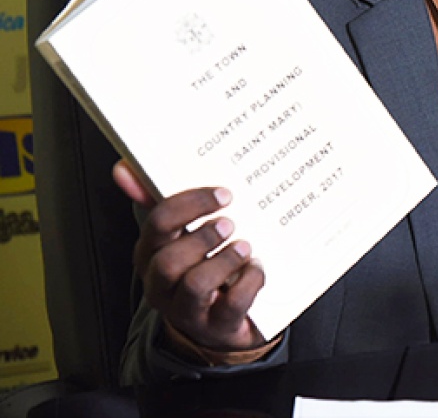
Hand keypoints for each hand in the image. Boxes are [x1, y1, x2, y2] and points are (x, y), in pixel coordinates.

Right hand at [113, 159, 265, 351]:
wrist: (218, 322)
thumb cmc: (198, 267)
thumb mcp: (179, 233)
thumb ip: (158, 200)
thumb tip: (123, 168)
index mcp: (151, 253)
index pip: (158, 224)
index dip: (190, 206)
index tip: (223, 194)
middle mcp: (162, 283)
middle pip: (169, 261)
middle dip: (202, 238)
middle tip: (231, 223)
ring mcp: (187, 309)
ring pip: (196, 285)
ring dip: (224, 261)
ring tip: (245, 247)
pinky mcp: (216, 326)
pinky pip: (230, 306)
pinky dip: (249, 283)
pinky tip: (256, 268)